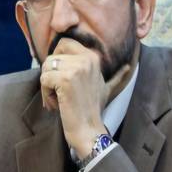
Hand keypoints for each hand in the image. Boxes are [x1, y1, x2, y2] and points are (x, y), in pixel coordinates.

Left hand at [40, 38, 129, 156]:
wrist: (89, 129)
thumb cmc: (93, 109)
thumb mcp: (106, 87)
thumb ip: (116, 76)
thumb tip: (128, 66)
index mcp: (92, 57)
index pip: (63, 42)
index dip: (56, 57)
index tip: (61, 75)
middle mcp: (86, 59)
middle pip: (51, 56)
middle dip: (49, 73)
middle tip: (59, 90)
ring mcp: (76, 69)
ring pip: (45, 68)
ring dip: (47, 86)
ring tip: (60, 98)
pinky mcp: (65, 80)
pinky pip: (43, 79)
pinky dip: (46, 93)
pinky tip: (57, 103)